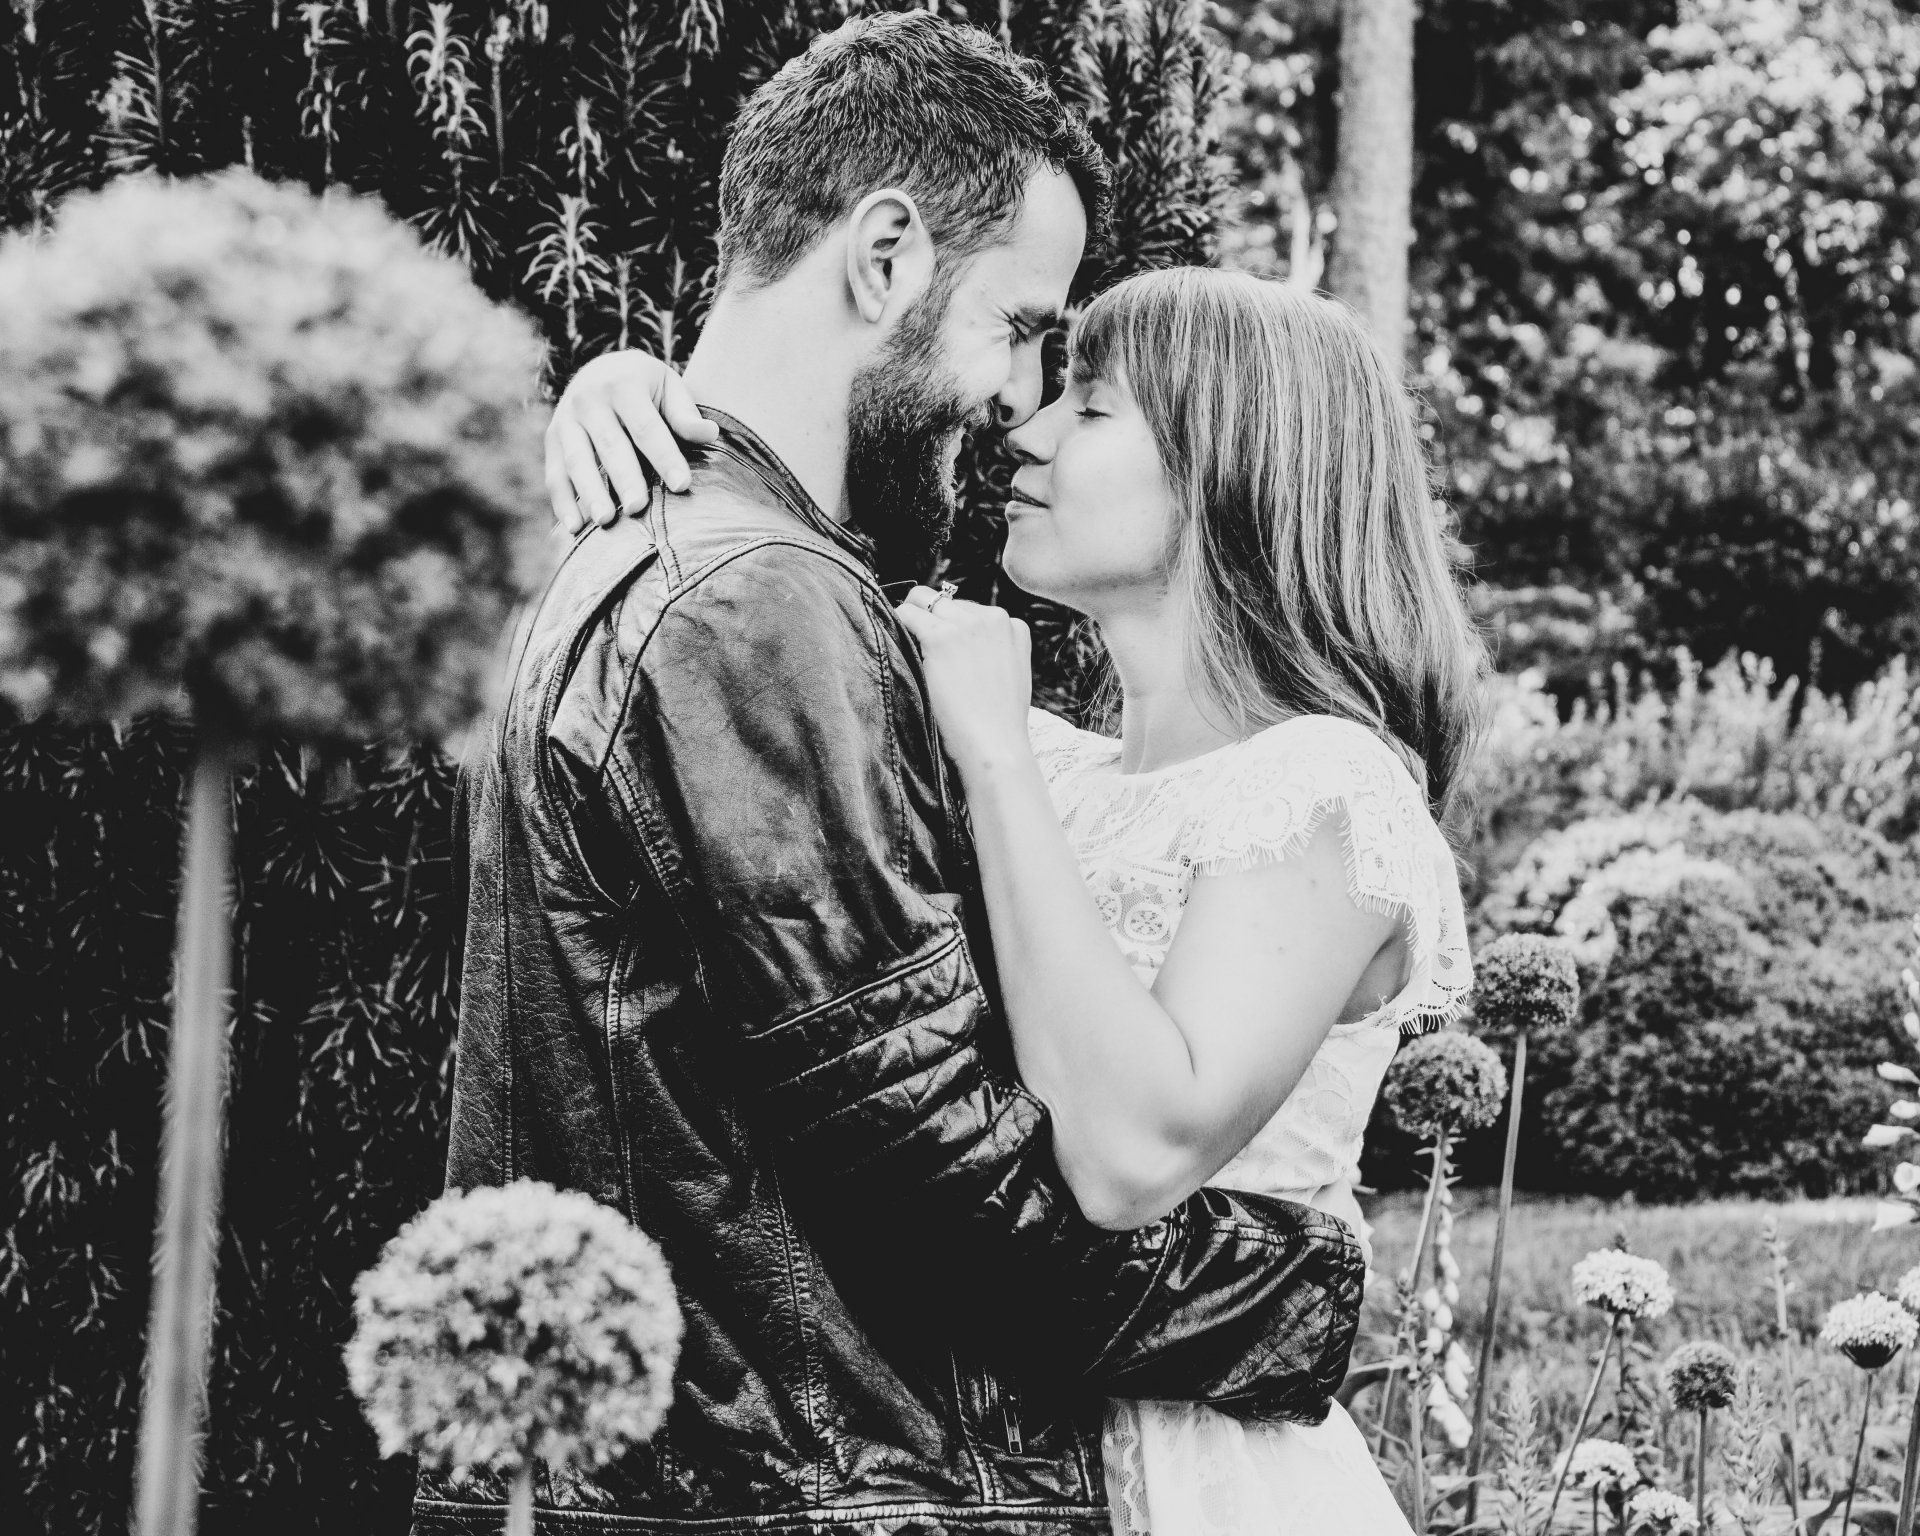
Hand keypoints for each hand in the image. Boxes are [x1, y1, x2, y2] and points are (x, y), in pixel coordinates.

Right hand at [545, 350, 721, 535]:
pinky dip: (562, 501)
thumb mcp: (669, 388)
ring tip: (605, 520)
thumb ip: (685, 414)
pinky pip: (554, 474)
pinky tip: (574, 528)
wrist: (602, 370)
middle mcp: (589, 399)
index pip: (646, 426)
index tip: (682, 485)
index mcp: (623, 385)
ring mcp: (565, 419)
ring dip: (589, 492)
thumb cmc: (647, 388)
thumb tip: (710, 433)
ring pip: (576, 460)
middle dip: (623, 477)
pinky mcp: (551, 440)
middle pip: (609, 444)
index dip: (664, 456)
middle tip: (637, 507)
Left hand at [895, 586, 1033, 776]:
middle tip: (919, 648)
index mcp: (1014, 625)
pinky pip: (905, 614)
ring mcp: (966, 625)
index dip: (952, 628)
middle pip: (945, 601)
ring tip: (908, 650)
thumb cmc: (998, 723)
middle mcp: (992, 618)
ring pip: (921, 599)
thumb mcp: (1010, 675)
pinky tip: (898, 648)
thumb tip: (961, 643)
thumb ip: (994, 650)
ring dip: (911, 620)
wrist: (995, 746)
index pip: (970, 609)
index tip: (946, 654)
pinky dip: (896, 626)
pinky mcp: (940, 637)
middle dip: (929, 619)